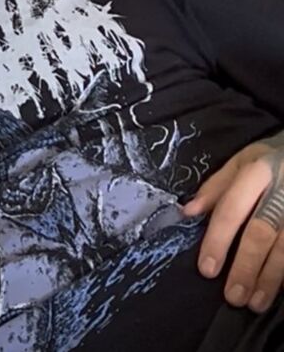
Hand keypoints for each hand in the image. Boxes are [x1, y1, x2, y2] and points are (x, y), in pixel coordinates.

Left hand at [183, 133, 283, 313]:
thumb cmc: (274, 160)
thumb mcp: (244, 161)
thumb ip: (217, 187)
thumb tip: (188, 211)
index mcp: (258, 171)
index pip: (232, 208)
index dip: (218, 240)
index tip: (207, 269)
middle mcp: (281, 190)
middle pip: (261, 232)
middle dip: (245, 267)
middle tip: (232, 295)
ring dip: (270, 279)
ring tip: (255, 302)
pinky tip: (280, 290)